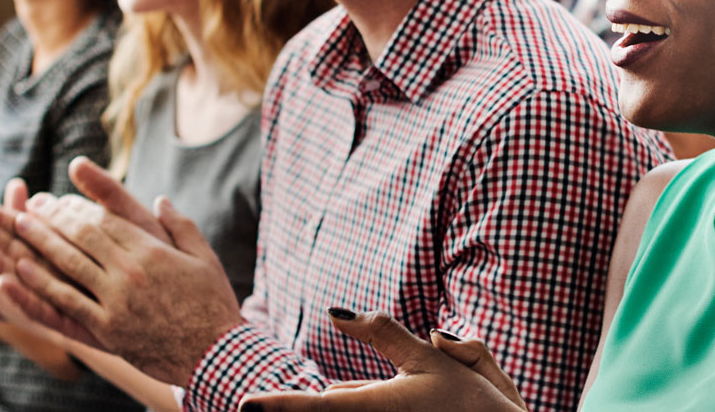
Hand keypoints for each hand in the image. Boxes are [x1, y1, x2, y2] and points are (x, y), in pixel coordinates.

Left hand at [0, 157, 242, 384]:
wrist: (214, 353)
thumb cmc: (213, 304)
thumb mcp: (205, 258)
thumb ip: (181, 227)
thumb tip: (160, 201)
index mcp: (152, 252)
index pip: (106, 220)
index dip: (78, 207)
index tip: (61, 200)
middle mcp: (130, 273)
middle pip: (82, 237)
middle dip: (53, 218)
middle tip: (32, 205)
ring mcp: (116, 302)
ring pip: (68, 265)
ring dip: (40, 243)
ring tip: (19, 227)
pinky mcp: (107, 330)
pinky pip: (66, 304)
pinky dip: (41, 286)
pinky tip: (20, 271)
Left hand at [240, 311, 525, 411]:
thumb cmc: (470, 400)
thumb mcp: (428, 357)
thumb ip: (381, 333)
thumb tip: (335, 313)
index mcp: (379, 406)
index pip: (315, 407)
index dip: (276, 407)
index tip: (244, 404)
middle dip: (289, 410)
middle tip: (254, 407)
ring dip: (318, 408)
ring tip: (282, 407)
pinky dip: (346, 406)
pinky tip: (336, 398)